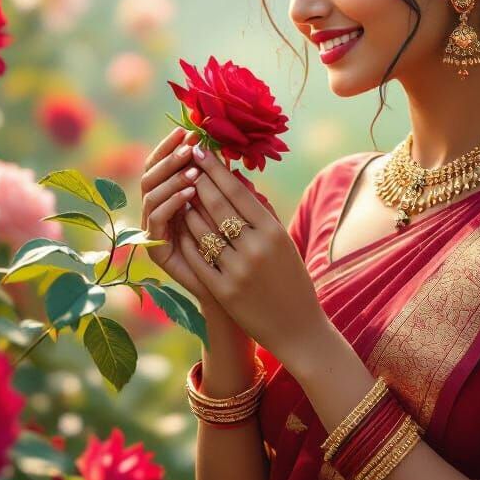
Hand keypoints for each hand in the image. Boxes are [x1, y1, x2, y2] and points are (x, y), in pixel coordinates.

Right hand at [140, 126, 224, 314]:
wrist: (242, 292)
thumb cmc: (242, 249)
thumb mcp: (237, 211)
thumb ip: (227, 185)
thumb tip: (226, 151)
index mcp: (173, 198)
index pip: (165, 164)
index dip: (174, 146)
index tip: (192, 132)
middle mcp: (158, 212)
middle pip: (151, 175)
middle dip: (170, 157)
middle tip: (189, 145)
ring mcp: (154, 231)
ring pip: (150, 195)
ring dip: (171, 178)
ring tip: (193, 169)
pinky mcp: (155, 250)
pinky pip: (156, 220)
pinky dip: (171, 203)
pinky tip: (189, 192)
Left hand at [170, 142, 331, 371]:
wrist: (299, 329)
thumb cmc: (292, 280)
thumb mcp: (283, 242)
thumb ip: (262, 212)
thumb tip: (238, 179)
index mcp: (273, 232)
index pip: (238, 192)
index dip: (216, 169)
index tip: (201, 151)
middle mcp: (256, 248)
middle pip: (218, 205)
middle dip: (198, 181)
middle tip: (185, 162)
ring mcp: (238, 270)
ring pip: (202, 230)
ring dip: (187, 209)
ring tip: (180, 194)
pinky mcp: (224, 291)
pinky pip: (197, 258)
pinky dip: (187, 240)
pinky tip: (180, 227)